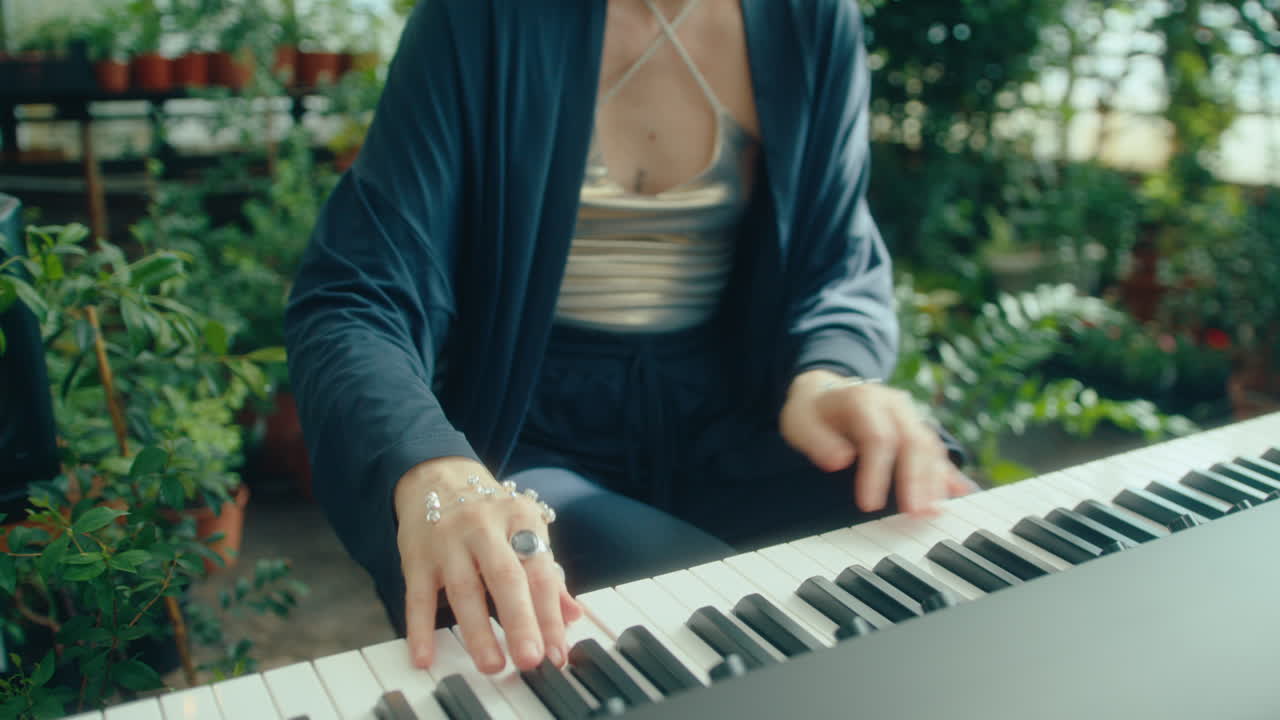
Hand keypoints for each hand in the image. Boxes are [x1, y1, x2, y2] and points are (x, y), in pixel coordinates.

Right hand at [394, 456, 582, 673]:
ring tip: (492, 665)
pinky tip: (426, 657)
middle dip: (520, 621)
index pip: (539, 572)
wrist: (437, 477)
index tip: (558, 653)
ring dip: (478, 632)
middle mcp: (483, 526)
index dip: (550, 615)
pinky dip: (420, 628)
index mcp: (520, 517)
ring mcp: (448, 541)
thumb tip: (573, 615)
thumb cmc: (491, 513)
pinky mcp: (417, 556)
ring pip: (464, 589)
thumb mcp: (525, 529)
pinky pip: (418, 596)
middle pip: (504, 577)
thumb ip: (548, 575)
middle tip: (531, 660)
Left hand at [779, 369, 973, 514]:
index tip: (869, 505)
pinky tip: (959, 493)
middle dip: (916, 479)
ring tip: (932, 512)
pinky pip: (935, 452)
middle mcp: (893, 405)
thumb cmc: (811, 413)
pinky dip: (946, 473)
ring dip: (933, 480)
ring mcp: (908, 416)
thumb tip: (841, 460)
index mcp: (863, 399)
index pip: (878, 437)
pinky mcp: (916, 430)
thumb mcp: (799, 422)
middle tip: (914, 513)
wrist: (823, 393)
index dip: (876, 472)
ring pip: (929, 447)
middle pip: (913, 441)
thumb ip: (817, 440)